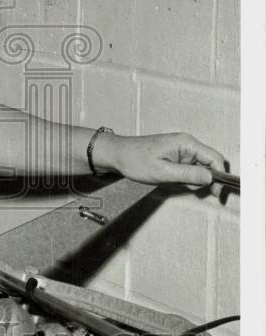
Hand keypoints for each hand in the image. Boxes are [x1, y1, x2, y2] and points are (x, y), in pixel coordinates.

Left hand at [93, 131, 226, 197]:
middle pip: (210, 163)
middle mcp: (187, 143)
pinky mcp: (176, 155)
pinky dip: (187, 177)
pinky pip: (190, 168)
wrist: (117, 155)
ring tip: (175, 182)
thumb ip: (188, 174)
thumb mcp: (163, 171)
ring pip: (201, 167)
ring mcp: (182, 149)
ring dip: (194, 179)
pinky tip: (173, 179)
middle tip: (195, 190)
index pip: (215, 158)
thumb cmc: (135, 160)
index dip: (219, 176)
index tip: (215, 192)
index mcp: (186, 143)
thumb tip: (210, 178)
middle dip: (207, 179)